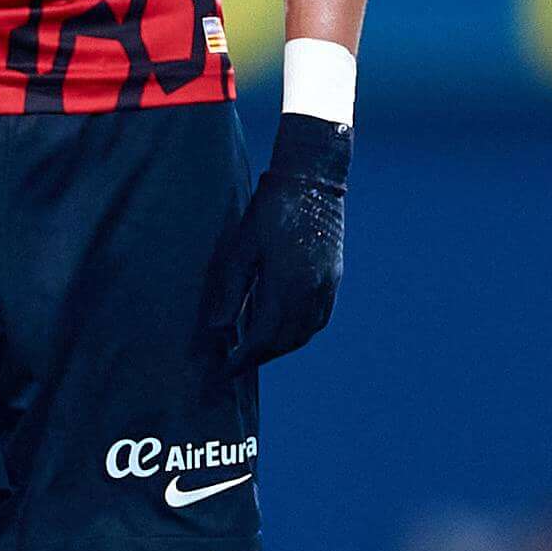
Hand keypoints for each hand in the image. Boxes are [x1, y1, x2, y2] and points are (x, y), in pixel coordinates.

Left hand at [205, 114, 350, 374]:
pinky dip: (298, 333)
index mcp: (287, 286)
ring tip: (254, 350)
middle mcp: (311, 292)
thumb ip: (231, 292)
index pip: (263, 338)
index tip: (224, 370)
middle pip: (285, 341)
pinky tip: (282, 331)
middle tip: (234, 363)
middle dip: (259, 356)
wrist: (312, 180)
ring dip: (279, 347)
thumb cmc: (269, 210)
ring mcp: (327, 286)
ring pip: (303, 334)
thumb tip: (217, 330)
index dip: (242, 358)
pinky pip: (317, 319)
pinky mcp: (333, 278)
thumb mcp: (241, 249)